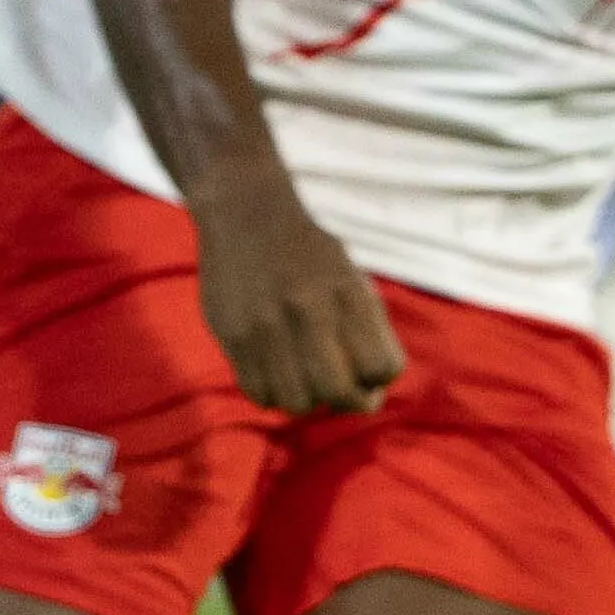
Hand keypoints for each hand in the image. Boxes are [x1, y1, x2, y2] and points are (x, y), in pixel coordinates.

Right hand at [190, 184, 404, 415]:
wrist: (245, 211)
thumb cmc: (308, 252)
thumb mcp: (349, 276)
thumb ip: (367, 329)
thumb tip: (372, 392)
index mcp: (346, 293)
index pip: (381, 367)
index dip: (380, 378)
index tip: (368, 372)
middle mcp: (308, 311)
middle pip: (338, 392)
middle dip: (347, 400)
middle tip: (341, 389)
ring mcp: (266, 326)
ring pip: (296, 402)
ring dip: (307, 400)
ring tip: (305, 380)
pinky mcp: (232, 335)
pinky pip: (258, 392)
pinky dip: (273, 393)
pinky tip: (276, 373)